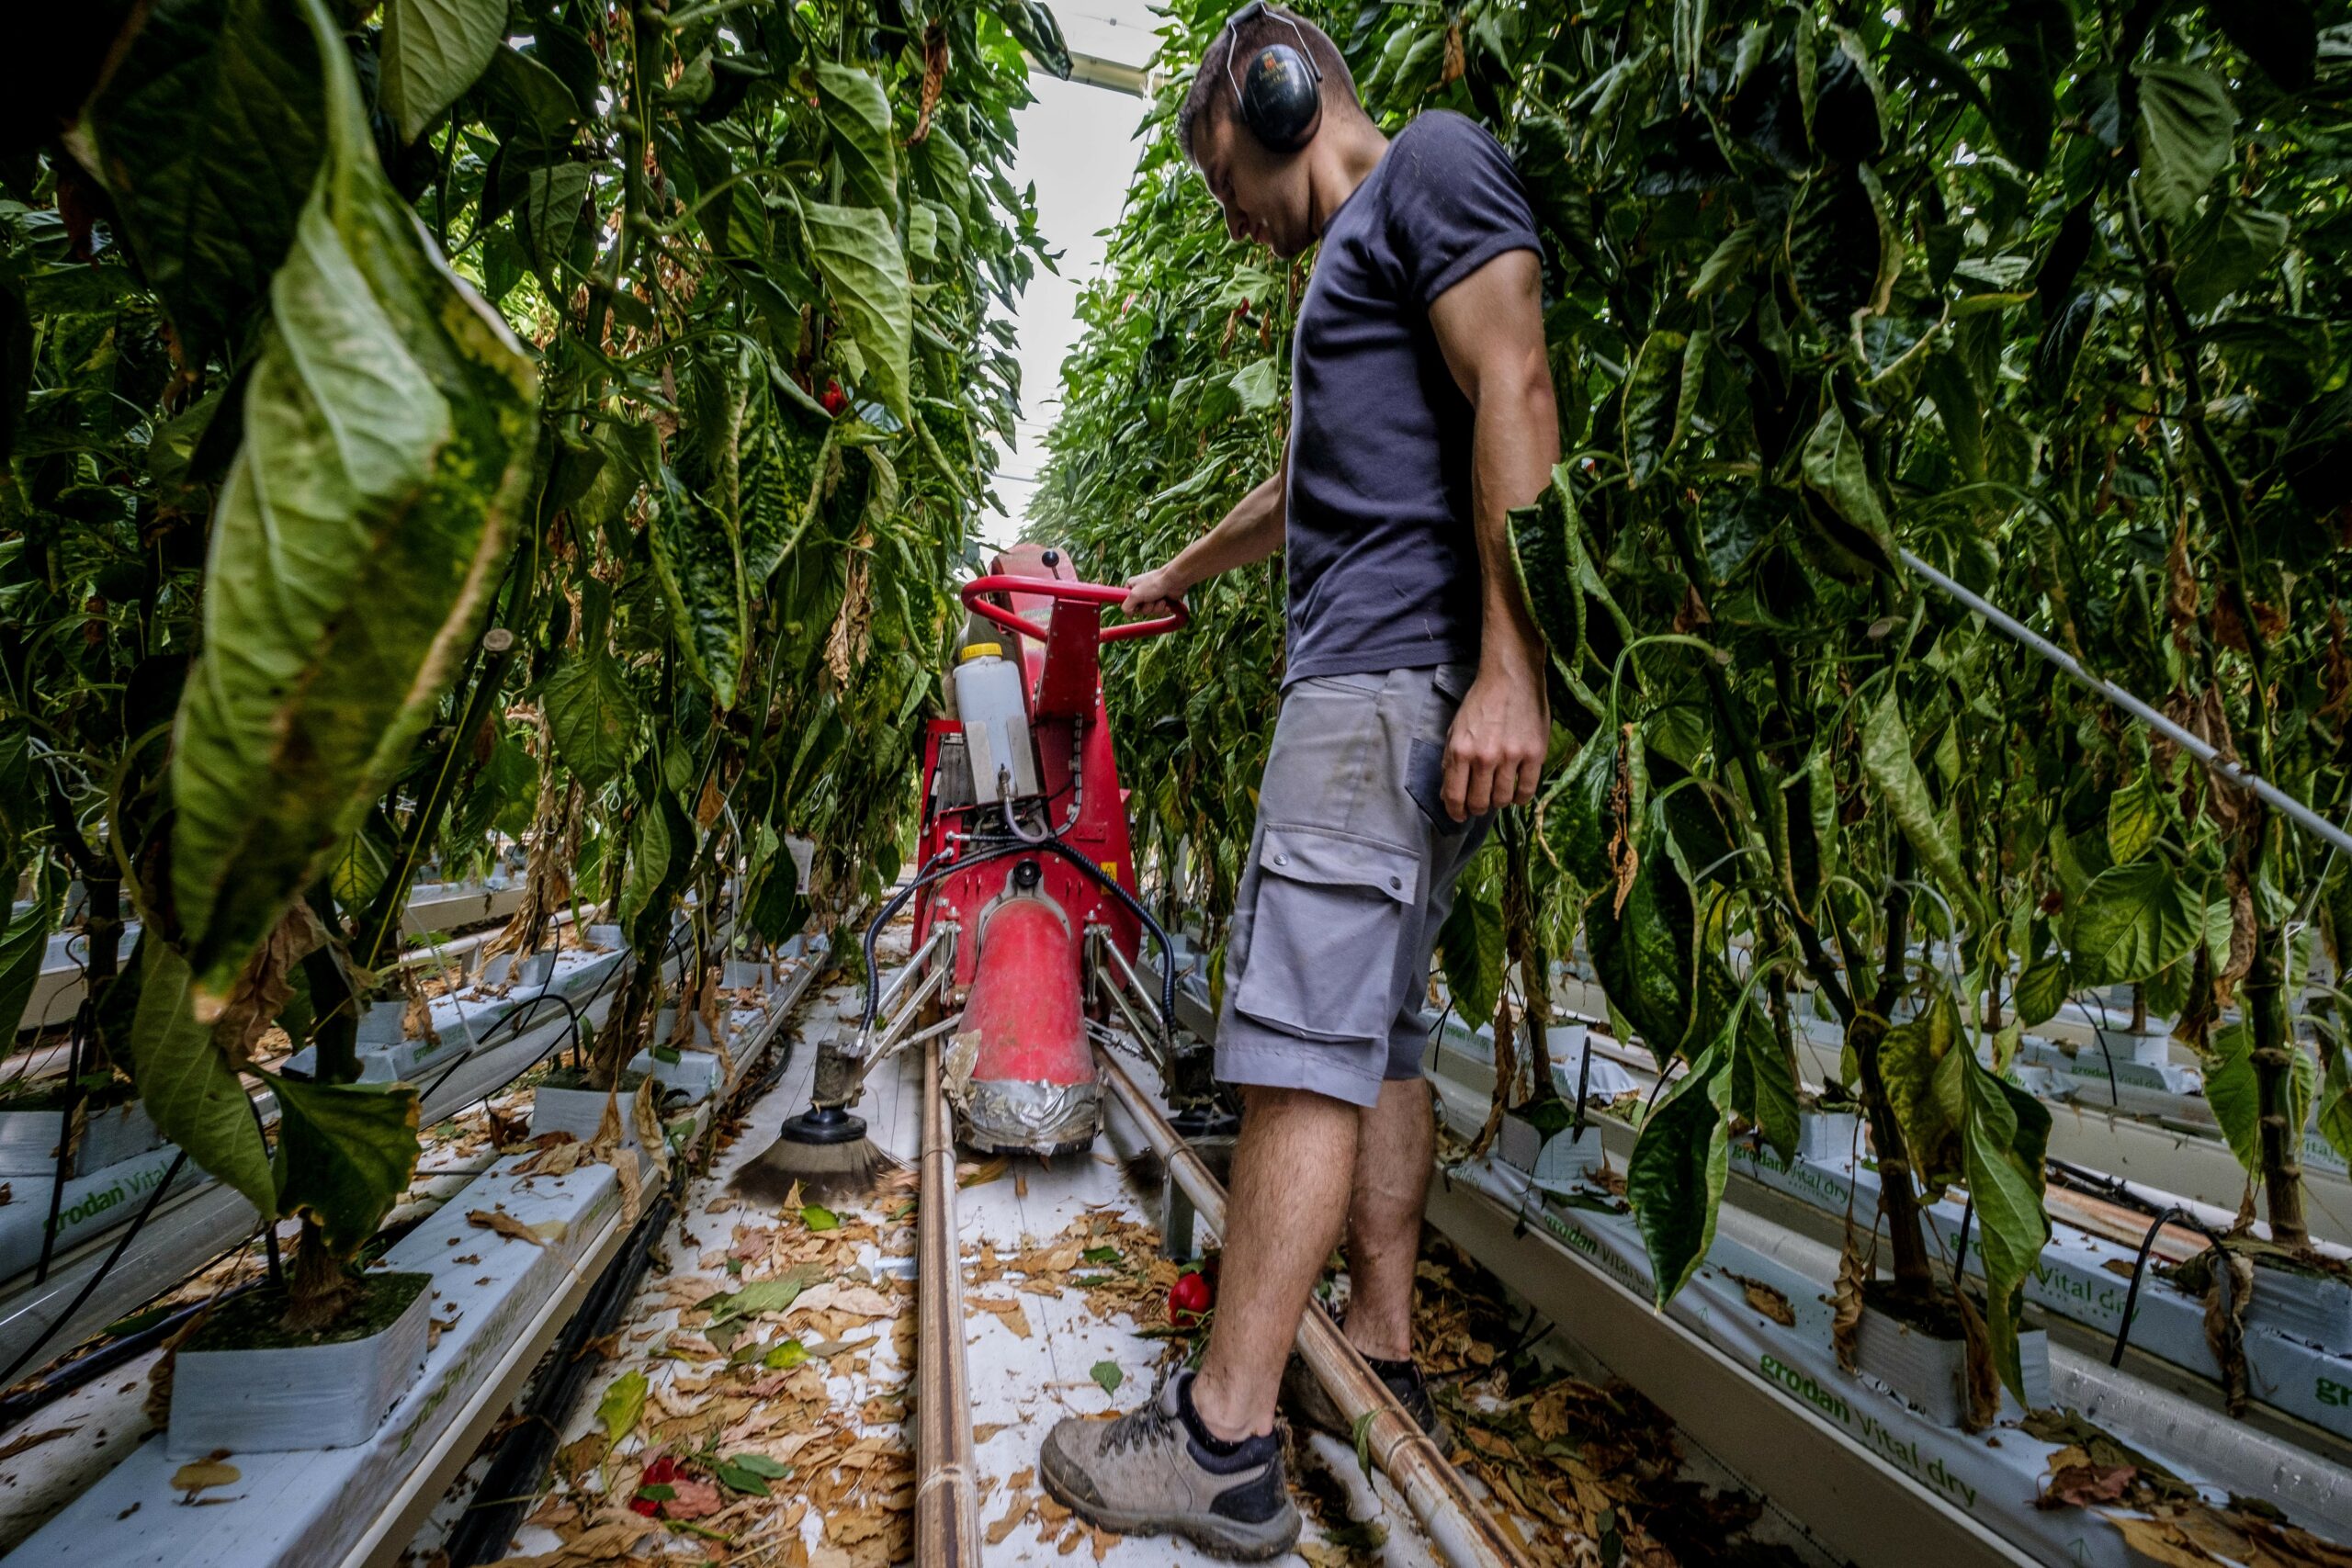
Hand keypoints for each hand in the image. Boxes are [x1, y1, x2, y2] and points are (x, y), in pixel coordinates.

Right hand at [1122, 565, 1183, 618]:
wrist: (1175, 580)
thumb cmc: (1155, 583)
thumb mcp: (1135, 595)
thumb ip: (1126, 606)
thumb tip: (1128, 616)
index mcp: (1132, 587)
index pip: (1127, 604)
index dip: (1133, 606)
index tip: (1139, 602)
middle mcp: (1141, 592)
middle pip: (1140, 610)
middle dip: (1148, 607)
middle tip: (1151, 599)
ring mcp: (1152, 597)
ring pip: (1151, 612)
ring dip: (1157, 608)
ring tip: (1161, 599)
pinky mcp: (1162, 601)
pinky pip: (1160, 612)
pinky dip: (1163, 609)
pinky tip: (1166, 602)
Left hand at [1442, 662, 1548, 820]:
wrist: (1512, 676)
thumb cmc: (1481, 702)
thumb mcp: (1455, 729)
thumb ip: (1449, 761)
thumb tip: (1447, 794)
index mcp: (1460, 750)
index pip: (1455, 796)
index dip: (1456, 812)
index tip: (1460, 815)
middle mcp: (1485, 757)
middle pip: (1480, 803)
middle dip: (1477, 808)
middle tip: (1480, 803)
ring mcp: (1511, 757)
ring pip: (1503, 799)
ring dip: (1499, 801)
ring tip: (1499, 791)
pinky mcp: (1535, 754)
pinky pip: (1527, 791)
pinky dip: (1520, 797)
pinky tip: (1516, 790)